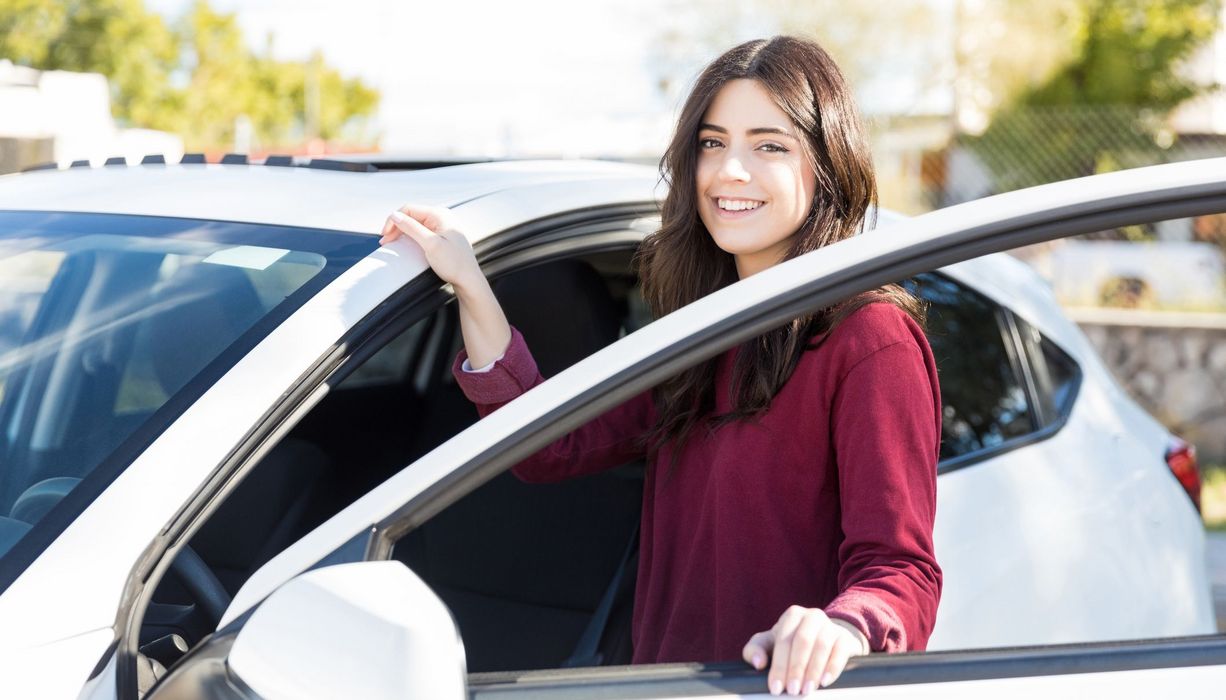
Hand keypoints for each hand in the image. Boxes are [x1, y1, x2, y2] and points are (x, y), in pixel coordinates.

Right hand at [379, 204, 481, 289]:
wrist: (469, 280)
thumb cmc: (454, 263)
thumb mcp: (430, 244)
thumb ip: (411, 228)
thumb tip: (394, 215)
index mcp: (440, 214)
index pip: (409, 209)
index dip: (393, 220)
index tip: (384, 236)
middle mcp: (442, 216)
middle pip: (411, 215)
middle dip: (396, 226)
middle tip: (384, 241)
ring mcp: (442, 226)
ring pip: (415, 223)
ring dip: (401, 231)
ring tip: (390, 242)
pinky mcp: (442, 235)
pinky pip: (422, 230)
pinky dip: (410, 236)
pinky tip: (403, 242)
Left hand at [743, 606, 867, 695]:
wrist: (828, 640)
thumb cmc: (793, 644)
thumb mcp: (772, 644)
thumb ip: (756, 649)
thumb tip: (758, 663)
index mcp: (792, 616)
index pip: (783, 640)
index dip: (778, 665)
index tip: (775, 687)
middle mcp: (812, 616)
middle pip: (802, 641)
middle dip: (796, 668)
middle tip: (792, 691)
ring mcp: (830, 625)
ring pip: (821, 645)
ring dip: (813, 670)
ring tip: (806, 690)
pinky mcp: (845, 637)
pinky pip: (840, 650)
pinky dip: (832, 667)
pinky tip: (825, 681)